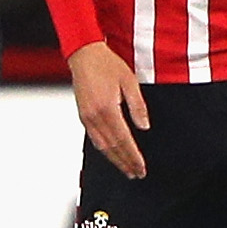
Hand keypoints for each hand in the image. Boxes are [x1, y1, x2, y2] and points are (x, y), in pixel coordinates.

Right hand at [69, 40, 148, 178]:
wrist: (84, 54)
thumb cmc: (106, 63)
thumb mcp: (129, 81)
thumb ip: (137, 106)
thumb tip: (144, 126)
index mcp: (107, 108)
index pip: (124, 140)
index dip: (133, 156)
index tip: (141, 167)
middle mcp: (94, 116)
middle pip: (112, 147)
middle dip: (125, 162)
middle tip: (135, 174)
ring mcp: (86, 116)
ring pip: (101, 145)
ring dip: (114, 159)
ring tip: (125, 168)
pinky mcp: (82, 114)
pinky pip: (94, 138)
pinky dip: (104, 149)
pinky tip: (111, 152)